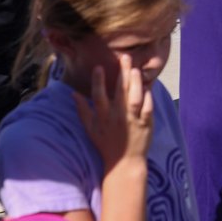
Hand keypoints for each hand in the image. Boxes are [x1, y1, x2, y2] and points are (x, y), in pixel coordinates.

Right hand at [74, 56, 153, 171]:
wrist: (124, 163)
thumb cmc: (105, 145)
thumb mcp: (90, 129)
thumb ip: (83, 111)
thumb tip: (73, 94)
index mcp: (103, 117)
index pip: (99, 96)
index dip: (99, 81)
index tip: (99, 67)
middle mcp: (118, 117)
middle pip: (120, 92)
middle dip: (122, 74)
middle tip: (124, 57)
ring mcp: (133, 121)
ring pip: (135, 99)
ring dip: (135, 83)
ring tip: (135, 69)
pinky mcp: (146, 125)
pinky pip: (148, 109)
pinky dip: (148, 97)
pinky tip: (147, 86)